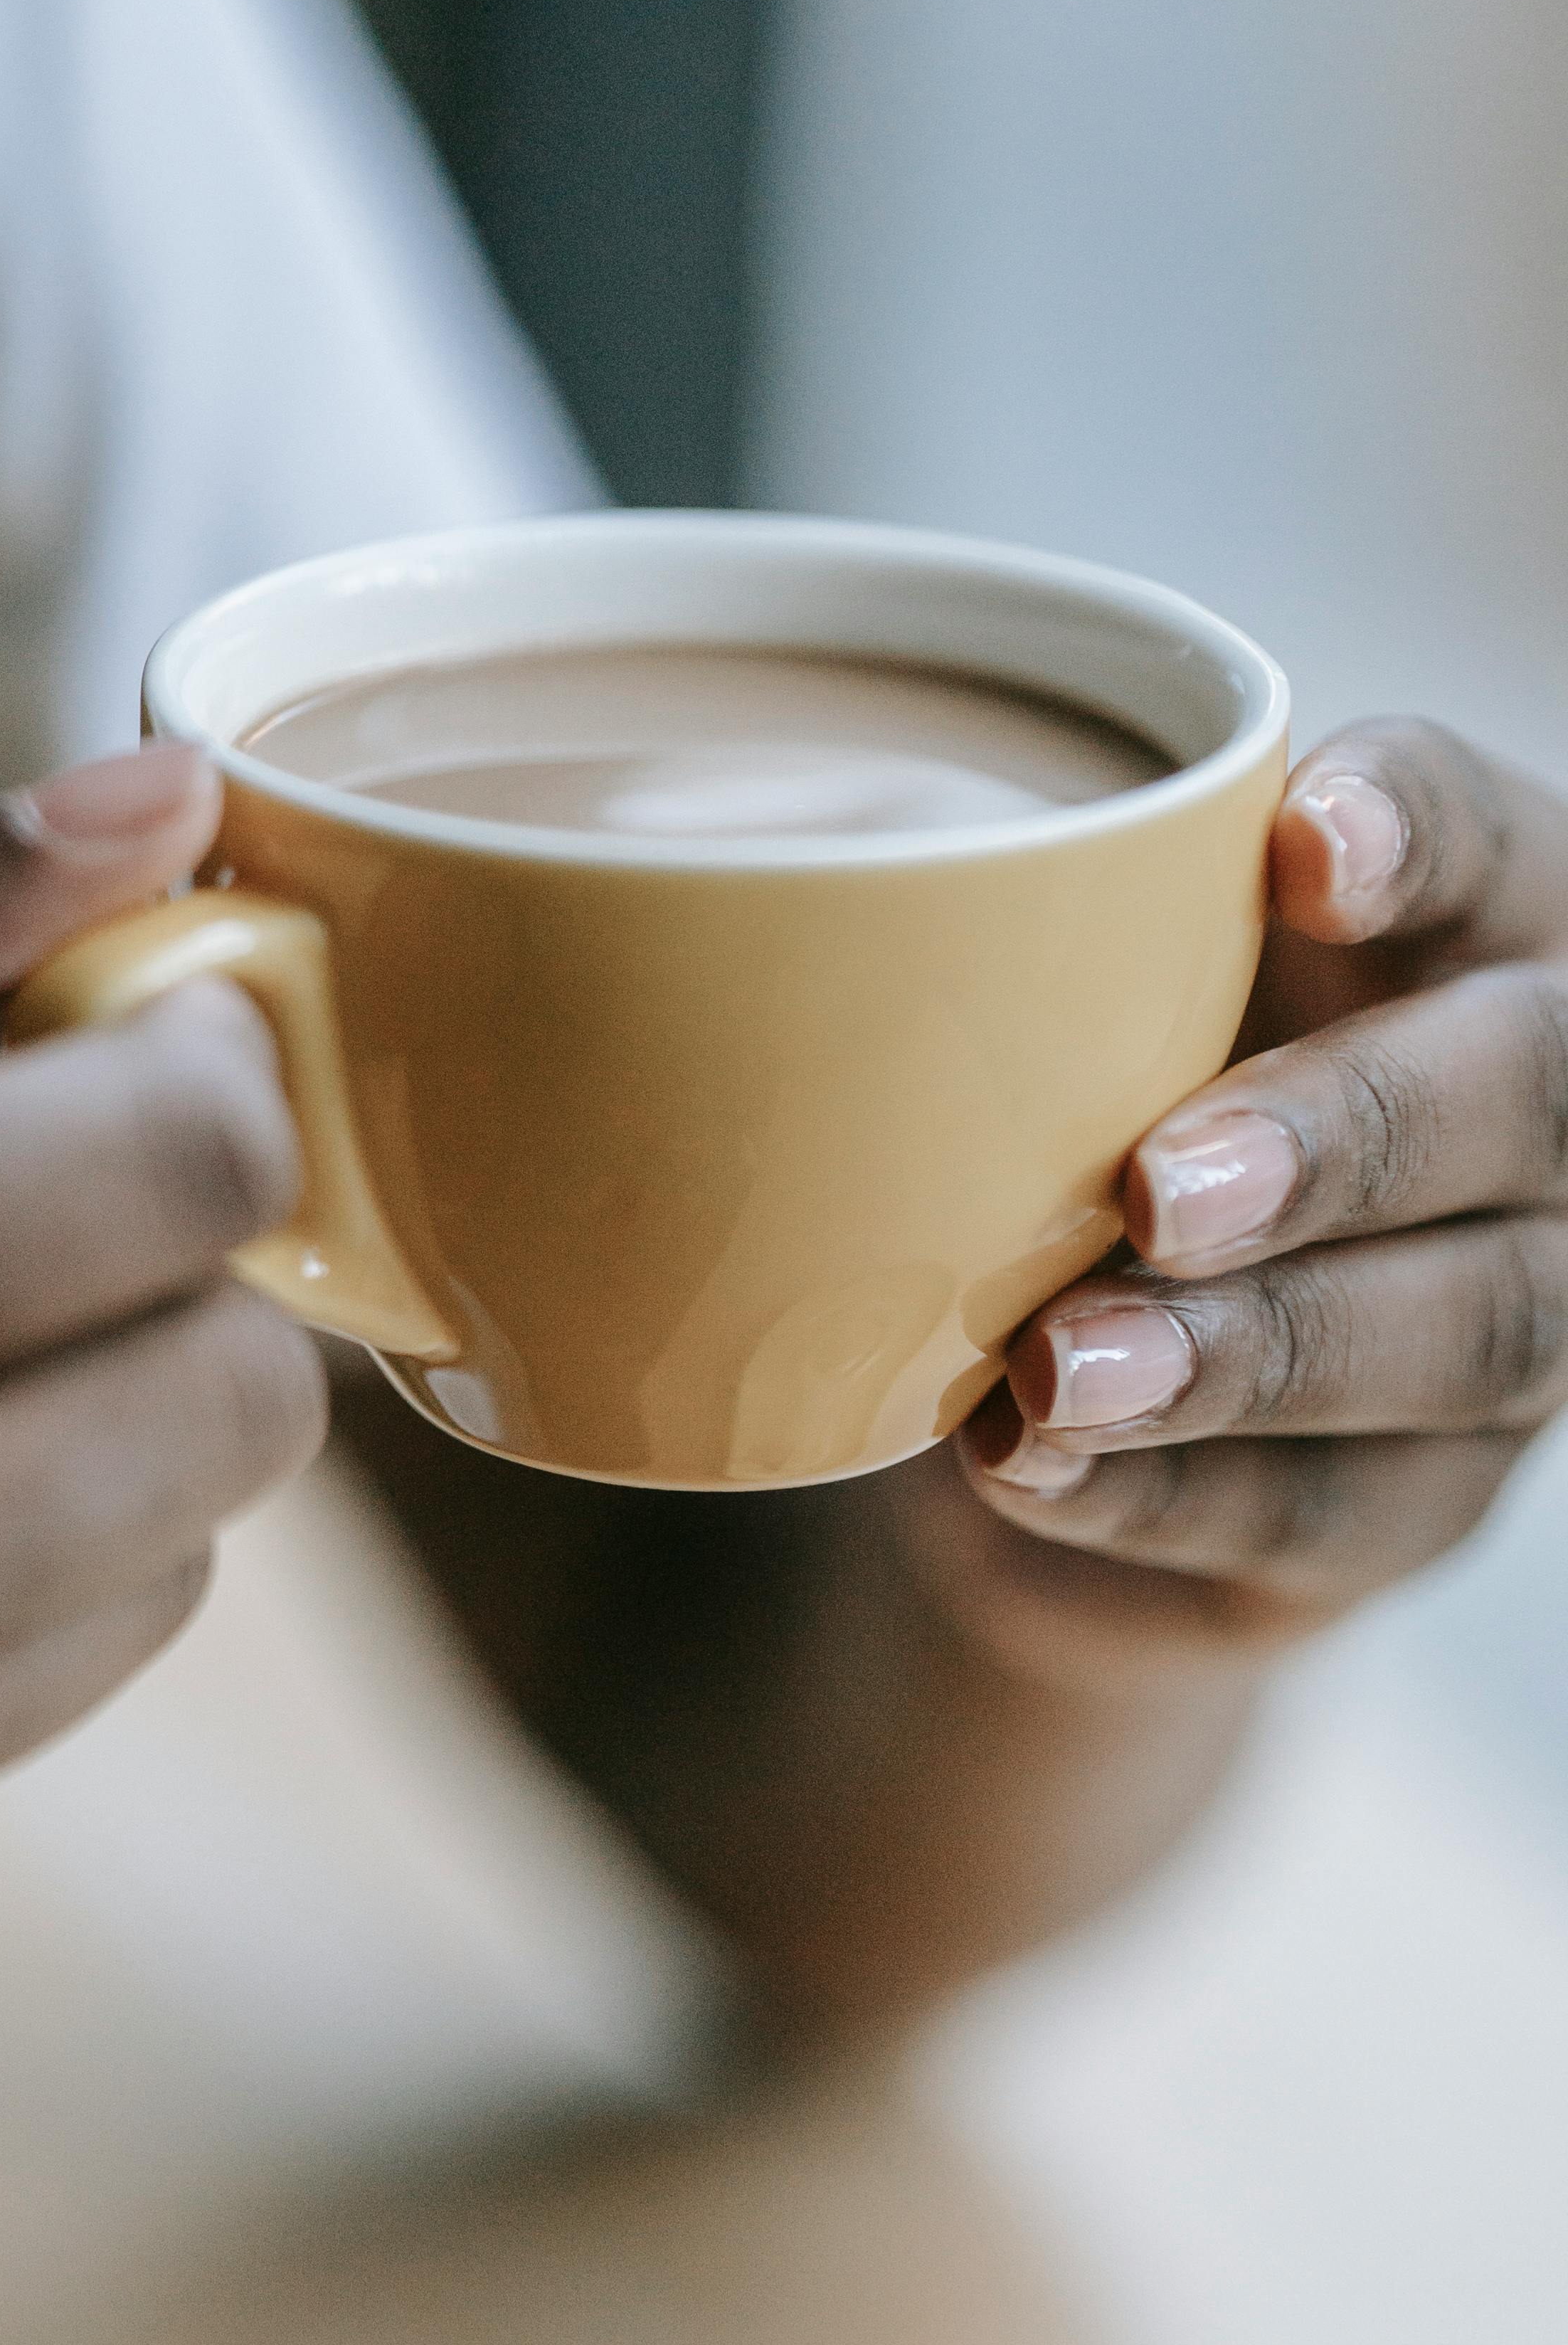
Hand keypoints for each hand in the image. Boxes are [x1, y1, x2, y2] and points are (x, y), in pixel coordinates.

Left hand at [952, 718, 1567, 1650]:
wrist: (1068, 1353)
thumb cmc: (1078, 1077)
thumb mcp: (1067, 975)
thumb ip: (1029, 916)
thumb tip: (846, 867)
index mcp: (1477, 928)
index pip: (1490, 849)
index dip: (1420, 831)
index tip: (1298, 848)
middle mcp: (1539, 1121)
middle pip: (1520, 1104)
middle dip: (1340, 1142)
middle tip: (1155, 1186)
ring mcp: (1512, 1314)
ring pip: (1456, 1332)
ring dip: (1247, 1355)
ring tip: (1061, 1366)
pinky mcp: (1422, 1500)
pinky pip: (1327, 1513)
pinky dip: (1163, 1496)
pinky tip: (1025, 1466)